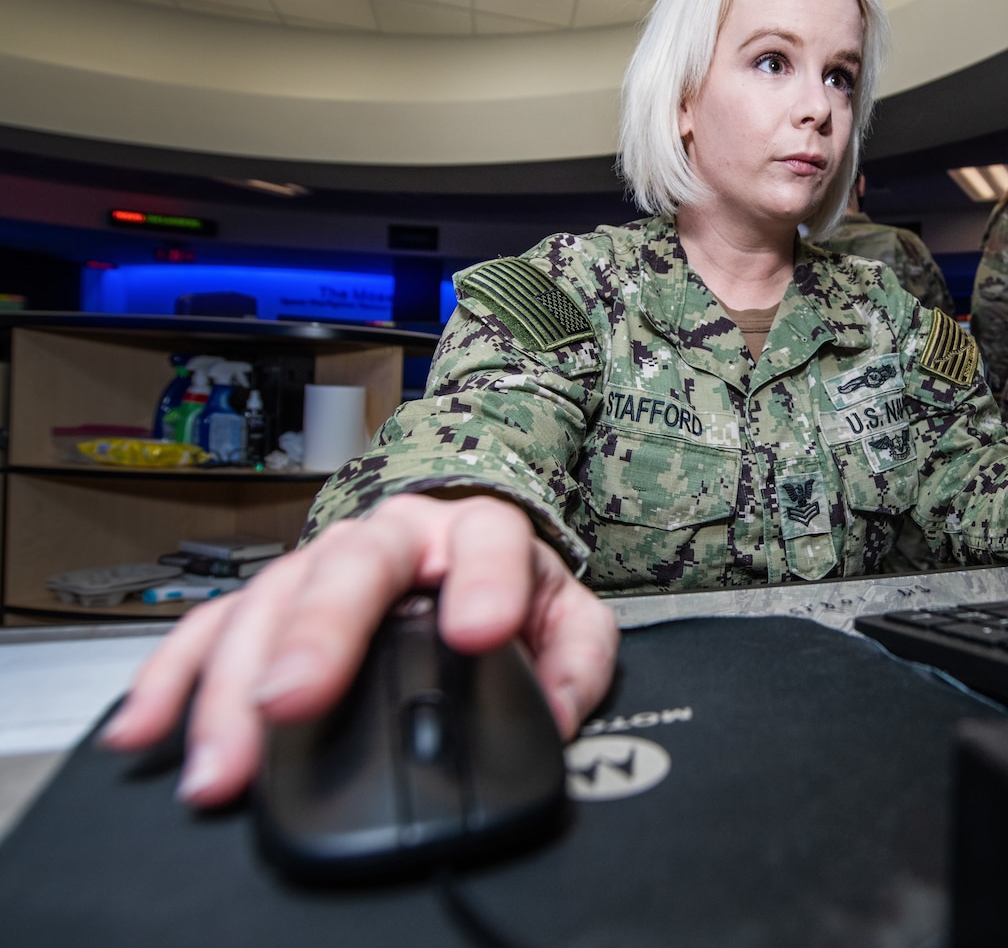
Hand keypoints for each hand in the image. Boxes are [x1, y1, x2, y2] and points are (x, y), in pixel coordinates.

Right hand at [99, 493, 617, 808]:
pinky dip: (173, 679)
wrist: (463, 544)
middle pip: (349, 569)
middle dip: (317, 634)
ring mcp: (322, 565)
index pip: (486, 542)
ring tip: (223, 763)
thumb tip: (557, 714)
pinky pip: (210, 630)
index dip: (483, 582)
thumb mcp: (568, 616)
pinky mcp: (272, 600)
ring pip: (268, 602)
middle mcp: (393, 538)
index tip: (478, 632)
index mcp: (477, 531)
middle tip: (294, 700)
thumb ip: (576, 661)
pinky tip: (146, 729)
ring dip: (234, 684)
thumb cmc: (510, 584)